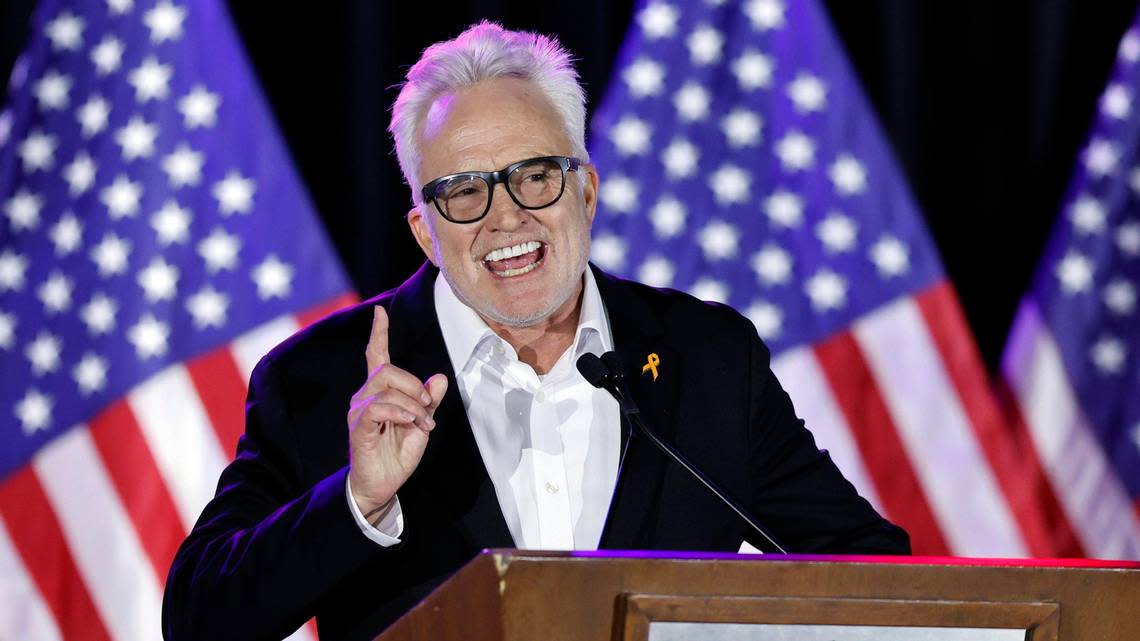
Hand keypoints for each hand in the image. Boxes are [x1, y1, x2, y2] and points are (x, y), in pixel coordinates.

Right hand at [347, 305, 447, 515]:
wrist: (382, 485)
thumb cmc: (397, 453)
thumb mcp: (421, 424)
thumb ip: (429, 401)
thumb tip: (439, 377)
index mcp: (379, 392)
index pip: (376, 356)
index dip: (379, 333)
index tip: (380, 311)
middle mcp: (365, 396)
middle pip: (387, 370)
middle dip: (414, 385)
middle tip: (428, 407)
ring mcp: (359, 411)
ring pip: (385, 389)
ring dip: (412, 405)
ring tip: (423, 424)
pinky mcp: (358, 427)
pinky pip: (378, 408)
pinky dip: (400, 412)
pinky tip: (411, 422)